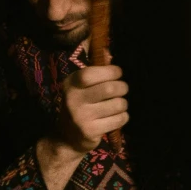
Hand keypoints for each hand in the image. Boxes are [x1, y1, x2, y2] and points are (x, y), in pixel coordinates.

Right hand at [38, 65, 126, 189]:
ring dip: (123, 104)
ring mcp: (81, 117)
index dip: (110, 71)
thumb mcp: (80, 87)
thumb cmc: (79, 106)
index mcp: (70, 84)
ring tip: (117, 105)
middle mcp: (73, 100)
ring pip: (117, 105)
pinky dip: (122, 117)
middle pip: (109, 89)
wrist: (67, 138)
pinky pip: (119, 120)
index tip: (118, 73)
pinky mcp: (91, 132)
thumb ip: (94, 70)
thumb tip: (107, 51)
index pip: (91, 73)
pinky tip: (115, 117)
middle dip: (122, 87)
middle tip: (122, 89)